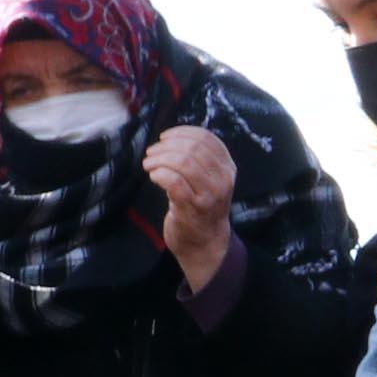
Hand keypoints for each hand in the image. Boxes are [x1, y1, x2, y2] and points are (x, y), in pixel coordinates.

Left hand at [145, 124, 236, 295]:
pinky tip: (153, 176)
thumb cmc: (203, 208)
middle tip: (152, 153)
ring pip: (183, 163)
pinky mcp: (192, 208)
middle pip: (192, 148)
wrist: (206, 243)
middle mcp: (222, 180)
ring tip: (149, 164)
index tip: (165, 137)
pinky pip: (173, 182)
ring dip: (160, 159)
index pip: (206, 138)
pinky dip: (159, 174)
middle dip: (166, 146)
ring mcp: (208, 195)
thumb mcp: (210, 180)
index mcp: (227, 168)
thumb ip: (200, 159)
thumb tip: (173, 138)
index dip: (181, 133)